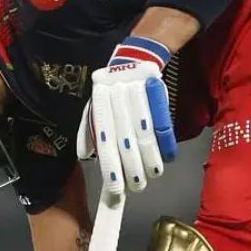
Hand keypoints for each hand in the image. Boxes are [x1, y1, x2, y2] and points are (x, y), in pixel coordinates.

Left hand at [75, 37, 175, 199]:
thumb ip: (89, 131)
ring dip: (149, 161)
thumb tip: (84, 156)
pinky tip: (166, 159)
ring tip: (151, 176)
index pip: (106, 145)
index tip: (115, 189)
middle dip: (132, 170)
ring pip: (145, 139)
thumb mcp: (95, 107)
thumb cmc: (110, 91)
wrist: (133, 62)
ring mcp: (139, 104)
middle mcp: (119, 109)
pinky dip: (165, 145)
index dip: (111, 168)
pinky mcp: (157, 101)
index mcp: (101, 112)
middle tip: (136, 188)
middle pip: (127, 145)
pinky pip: (163, 127)